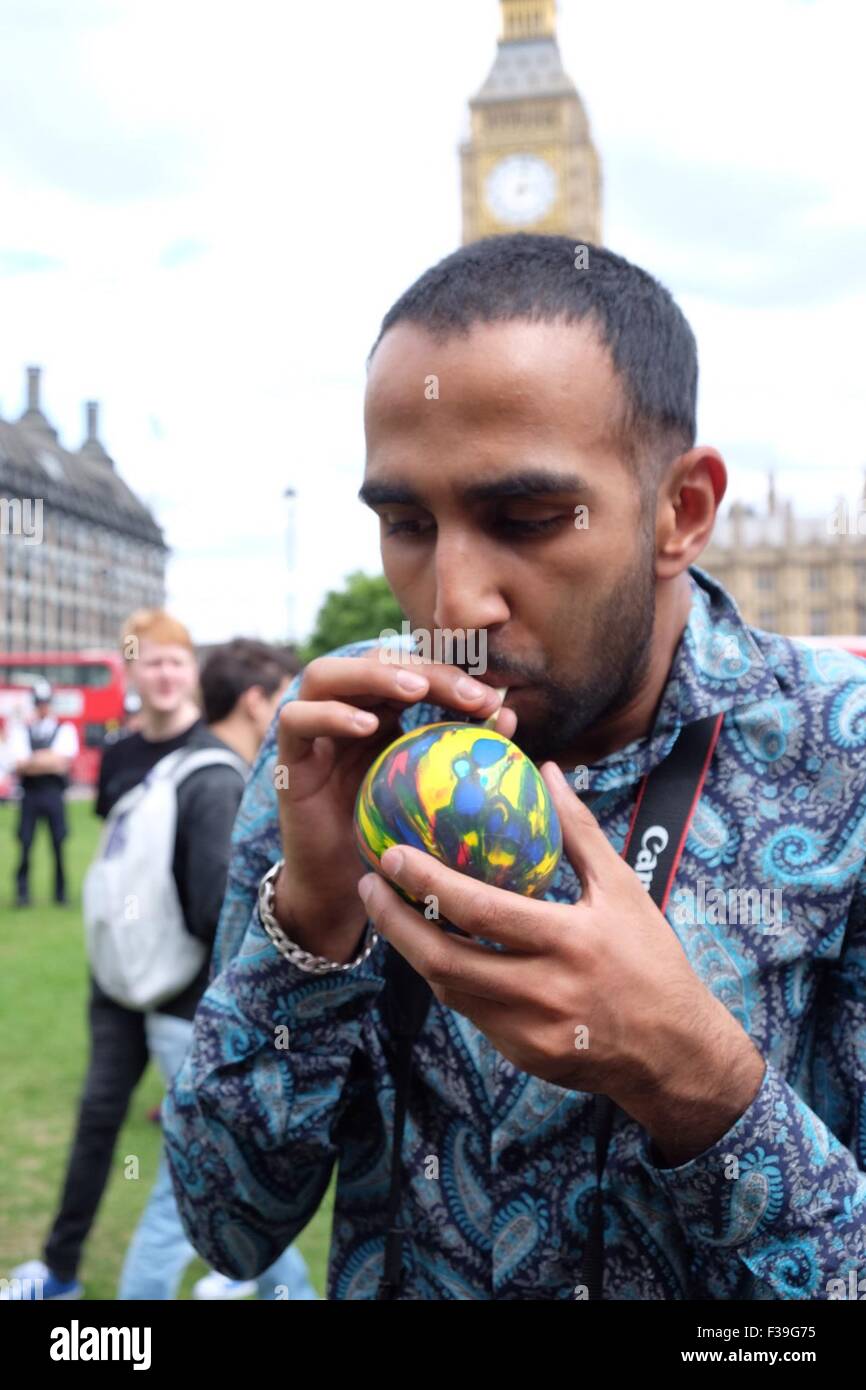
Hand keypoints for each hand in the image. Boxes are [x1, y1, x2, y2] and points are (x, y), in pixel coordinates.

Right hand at [273, 651, 515, 959]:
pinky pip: (296, 720)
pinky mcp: (287, 759)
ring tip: (415, 690)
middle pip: (374, 660)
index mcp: (380, 711)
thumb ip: (460, 754)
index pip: (413, 669)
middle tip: (468, 694)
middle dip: (424, 669)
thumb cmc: (393, 838)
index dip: (452, 674)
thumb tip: (508, 716)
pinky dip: (330, 715)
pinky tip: (367, 726)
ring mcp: (311, 731)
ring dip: (372, 674)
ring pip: (325, 674)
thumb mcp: (432, 795)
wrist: (343, 887)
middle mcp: (343, 711)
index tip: (493, 700)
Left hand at [357, 760, 764, 1163]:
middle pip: (444, 960)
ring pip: (449, 989)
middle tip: (368, 885)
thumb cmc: (652, 961)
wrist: (676, 1054)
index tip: (390, 853)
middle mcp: (544, 990)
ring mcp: (529, 1030)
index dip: (427, 882)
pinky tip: (433, 948)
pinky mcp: (522, 1054)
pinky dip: (449, 978)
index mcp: (570, 941)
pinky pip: (470, 1012)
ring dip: (413, 951)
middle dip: (395, 922)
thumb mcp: (624, 890)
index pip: (482, 911)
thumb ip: (579, 832)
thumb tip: (548, 770)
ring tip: (390, 911)